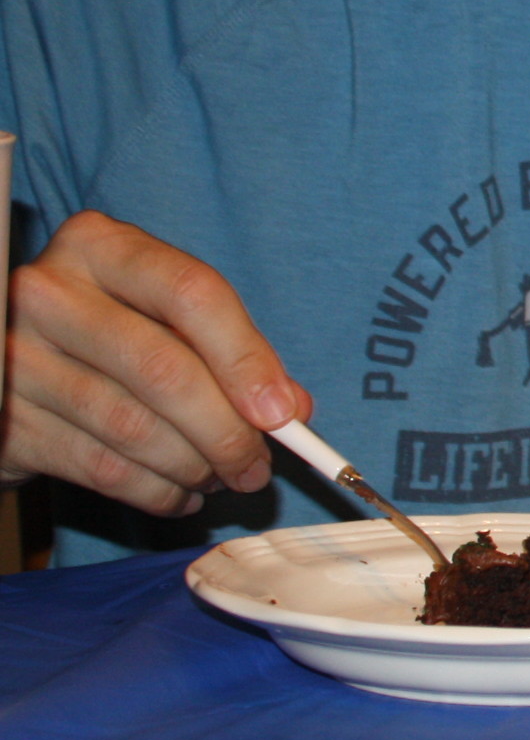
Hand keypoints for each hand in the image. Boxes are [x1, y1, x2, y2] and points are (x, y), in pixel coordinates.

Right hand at [3, 211, 307, 514]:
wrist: (5, 363)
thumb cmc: (106, 333)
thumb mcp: (163, 316)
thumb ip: (230, 352)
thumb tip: (291, 411)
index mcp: (100, 246)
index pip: (192, 293)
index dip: (246, 358)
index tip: (283, 412)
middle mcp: (50, 292)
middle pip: (164, 368)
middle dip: (225, 431)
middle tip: (256, 466)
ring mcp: (15, 355)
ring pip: (132, 427)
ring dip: (193, 467)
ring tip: (220, 479)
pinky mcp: (4, 418)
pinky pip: (98, 467)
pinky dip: (154, 491)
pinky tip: (178, 493)